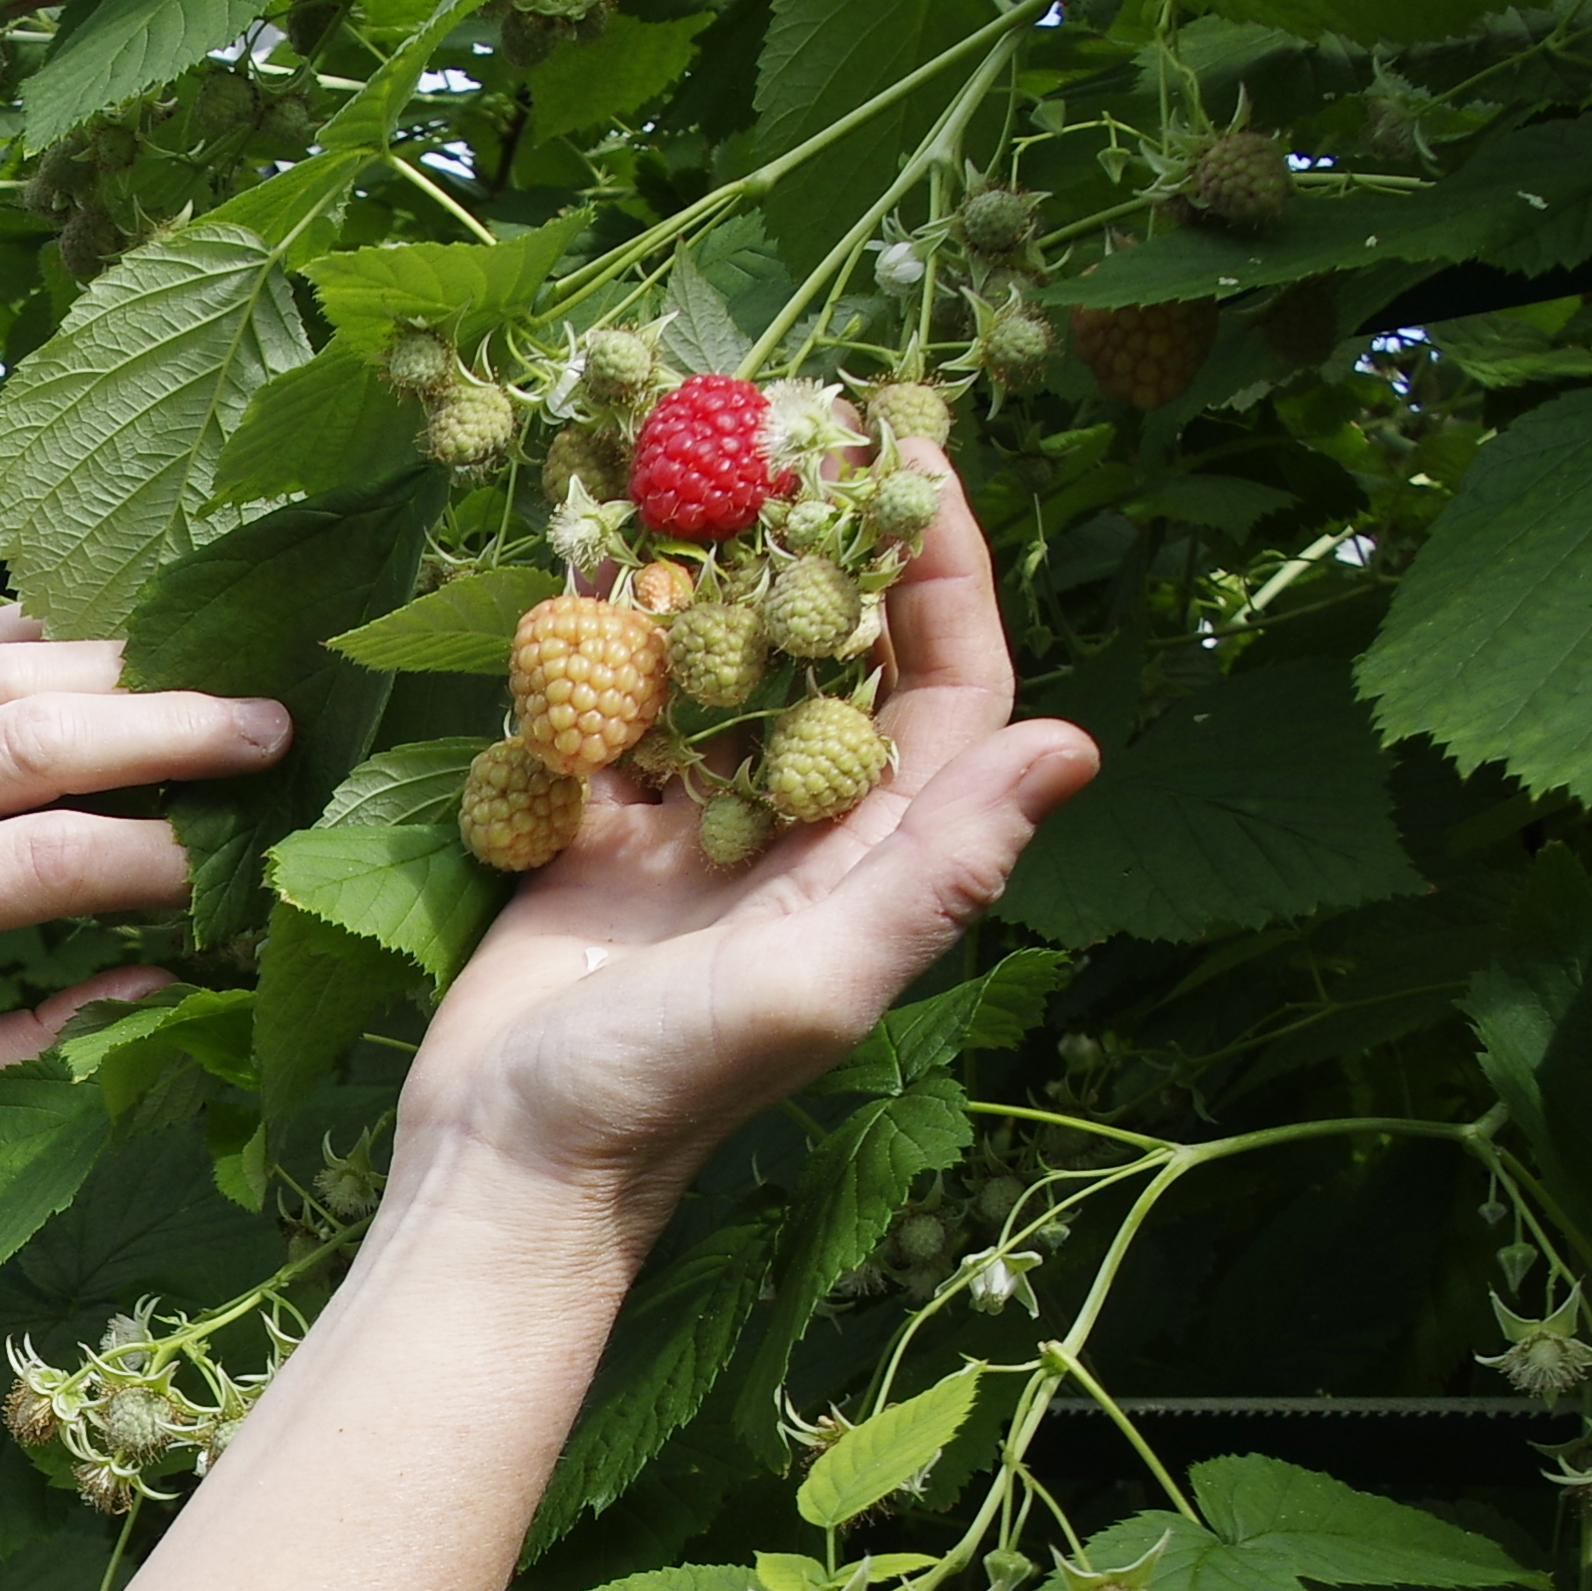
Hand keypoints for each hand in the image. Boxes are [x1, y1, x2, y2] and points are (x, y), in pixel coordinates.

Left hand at [0, 607, 294, 1124]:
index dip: (158, 859)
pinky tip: (133, 639)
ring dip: (129, 667)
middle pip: (37, 736)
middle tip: (277, 729)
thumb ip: (38, 1051)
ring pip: (9, 669)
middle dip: (170, 728)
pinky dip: (54, 628)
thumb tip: (168, 987)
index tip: (247, 868)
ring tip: (230, 684)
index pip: (44, 860)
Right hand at [401, 465, 1096, 1222]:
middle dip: (825, 542)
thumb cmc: (670, 1086)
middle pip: (840, 656)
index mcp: (881, 861)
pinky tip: (583, 558)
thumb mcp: (819, 976)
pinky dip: (602, 636)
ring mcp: (700, 831)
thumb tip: (1081, 743)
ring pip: (726, 668)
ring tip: (690, 463)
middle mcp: (806, 834)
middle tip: (796, 424)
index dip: (947, 575)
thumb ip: (941, 867)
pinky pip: (617, 707)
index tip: (915, 461)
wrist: (510, 1165)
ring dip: (713, 571)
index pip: (951, 690)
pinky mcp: (602, 834)